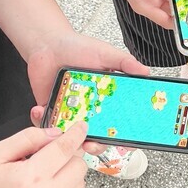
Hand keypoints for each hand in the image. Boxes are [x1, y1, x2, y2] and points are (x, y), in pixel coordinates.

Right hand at [0, 124, 88, 187]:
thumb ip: (30, 138)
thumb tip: (56, 134)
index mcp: (29, 178)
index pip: (64, 150)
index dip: (76, 135)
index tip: (82, 126)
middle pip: (79, 167)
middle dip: (70, 155)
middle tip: (53, 154)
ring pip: (79, 184)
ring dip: (69, 173)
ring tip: (45, 173)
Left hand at [26, 31, 150, 154]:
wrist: (49, 43)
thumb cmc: (78, 47)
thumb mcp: (106, 53)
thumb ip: (125, 62)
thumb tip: (145, 72)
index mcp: (107, 98)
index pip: (119, 121)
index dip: (123, 134)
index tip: (125, 141)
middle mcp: (90, 108)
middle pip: (97, 134)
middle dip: (95, 144)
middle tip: (92, 144)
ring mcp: (70, 110)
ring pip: (72, 135)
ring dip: (68, 137)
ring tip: (65, 130)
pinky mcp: (50, 109)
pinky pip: (47, 123)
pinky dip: (42, 120)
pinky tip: (42, 109)